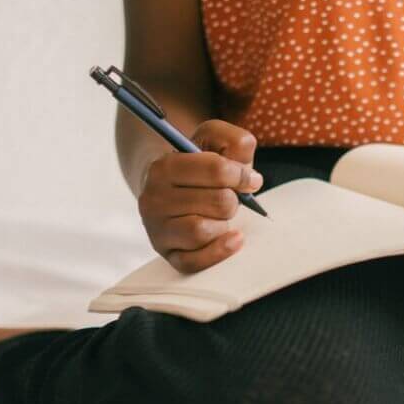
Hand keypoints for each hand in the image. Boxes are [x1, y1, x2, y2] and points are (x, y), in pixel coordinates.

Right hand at [137, 120, 262, 272]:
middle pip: (218, 202)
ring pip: (203, 231)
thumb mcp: (215, 143)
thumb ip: (236, 141)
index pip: (216, 169)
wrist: (172, 193)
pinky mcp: (167, 254)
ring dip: (224, 224)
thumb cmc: (201, 169)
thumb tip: (250, 177)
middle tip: (229, 199)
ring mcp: (157, 229)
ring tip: (220, 217)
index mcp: (165, 166)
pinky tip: (232, 238)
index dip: (241, 174)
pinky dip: (219, 251)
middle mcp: (153, 198)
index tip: (249, 179)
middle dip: (233, 200)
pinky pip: (195, 261)